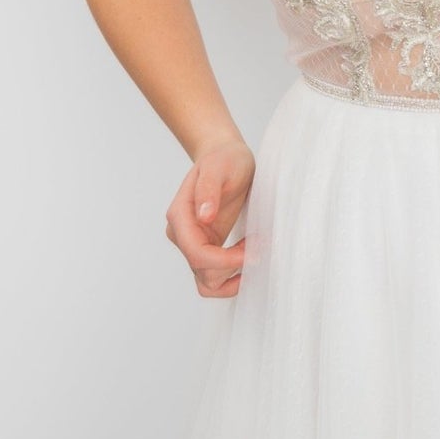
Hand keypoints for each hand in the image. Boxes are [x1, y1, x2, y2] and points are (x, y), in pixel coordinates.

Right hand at [164, 137, 255, 297]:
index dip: (225, 261)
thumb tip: (204, 216)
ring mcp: (192, 243)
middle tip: (259, 244)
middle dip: (232, 266)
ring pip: (206, 281)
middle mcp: (181, 234)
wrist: (225, 157)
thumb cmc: (224, 159)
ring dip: (231, 277)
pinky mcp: (206, 248)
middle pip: (202, 271)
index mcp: (180, 216)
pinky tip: (248, 257)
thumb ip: (209, 189)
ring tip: (253, 252)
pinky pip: (213, 276)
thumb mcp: (220, 167)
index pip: (197, 254)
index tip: (253, 252)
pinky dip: (230, 278)